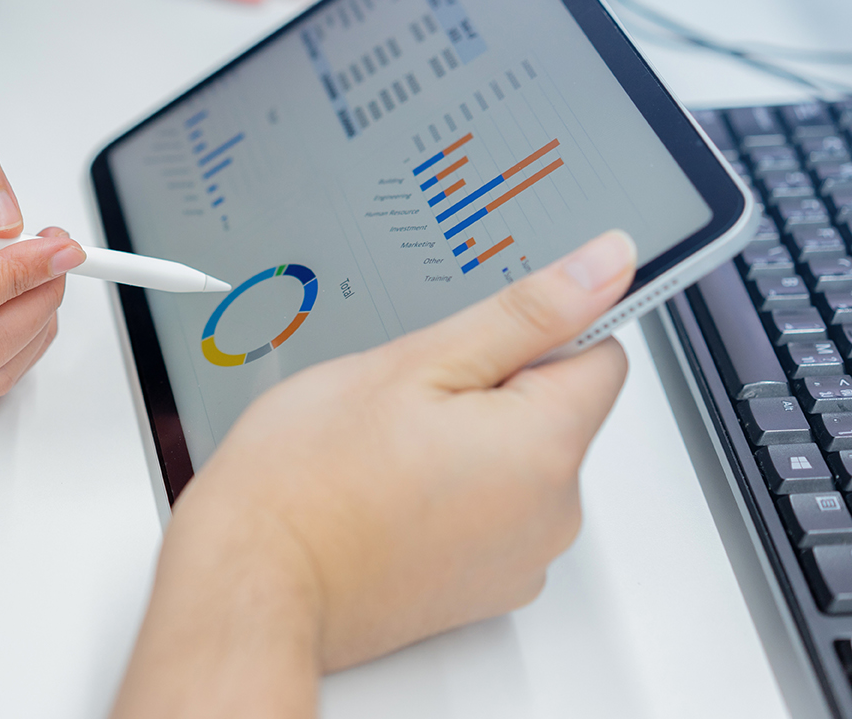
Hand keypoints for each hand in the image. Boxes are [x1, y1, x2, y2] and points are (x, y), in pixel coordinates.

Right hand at [113, 230, 638, 717]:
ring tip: (383, 451)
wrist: (253, 584)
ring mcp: (517, 562)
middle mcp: (552, 516)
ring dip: (468, 444)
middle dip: (491, 390)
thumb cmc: (308, 480)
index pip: (600, 353)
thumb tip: (606, 266)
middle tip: (404, 399)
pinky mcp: (480, 590)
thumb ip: (524, 314)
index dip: (535, 331)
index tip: (472, 342)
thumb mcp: (414, 363)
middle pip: (554, 413)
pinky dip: (450, 495)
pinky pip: (489, 515)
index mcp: (545, 449)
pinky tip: (383, 491)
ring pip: (516, 464)